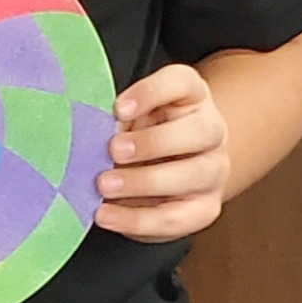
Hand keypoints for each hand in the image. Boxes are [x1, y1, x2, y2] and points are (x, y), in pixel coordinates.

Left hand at [94, 62, 229, 242]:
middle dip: (153, 143)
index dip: (150, 93)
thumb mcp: (132, 118)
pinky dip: (138, 219)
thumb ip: (118, 121)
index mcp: (192, 96)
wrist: (176, 168)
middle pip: (198, 132)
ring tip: (106, 186)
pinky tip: (109, 215)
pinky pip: (176, 218)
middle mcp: (211, 130)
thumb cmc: (145, 135)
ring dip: (144, 182)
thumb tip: (88, 132)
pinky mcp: (205, 208)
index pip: (181, 83)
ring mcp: (214, 170)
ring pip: (192, 176)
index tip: (118, 108)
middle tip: (113, 151)